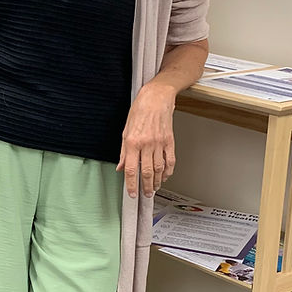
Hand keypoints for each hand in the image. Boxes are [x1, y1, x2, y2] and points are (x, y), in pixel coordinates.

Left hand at [116, 82, 177, 198]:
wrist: (156, 97)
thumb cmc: (139, 110)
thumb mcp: (125, 130)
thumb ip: (123, 152)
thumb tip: (121, 167)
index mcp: (132, 142)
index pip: (131, 169)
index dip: (131, 184)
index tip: (132, 193)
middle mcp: (146, 144)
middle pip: (147, 172)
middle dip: (146, 186)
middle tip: (146, 194)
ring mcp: (159, 143)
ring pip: (159, 169)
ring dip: (157, 181)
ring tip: (154, 188)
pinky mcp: (170, 140)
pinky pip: (170, 160)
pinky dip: (168, 171)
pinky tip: (166, 177)